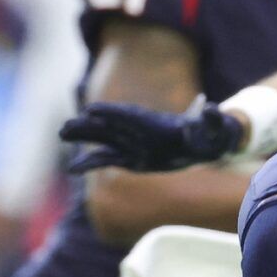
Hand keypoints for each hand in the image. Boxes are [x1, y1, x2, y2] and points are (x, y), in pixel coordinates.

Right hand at [59, 101, 244, 174]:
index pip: (131, 117)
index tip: (92, 110)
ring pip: (103, 139)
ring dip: (84, 137)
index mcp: (157, 123)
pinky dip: (90, 163)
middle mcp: (140, 131)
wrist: (205, 144)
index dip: (112, 113)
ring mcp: (133, 143)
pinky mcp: (131, 158)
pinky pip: (107, 159)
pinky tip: (73, 168)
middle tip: (66, 125)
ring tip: (62, 134)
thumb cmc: (210, 133)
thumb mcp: (214, 127)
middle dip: (90, 125)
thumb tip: (214, 108)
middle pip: (110, 126)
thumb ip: (211, 119)